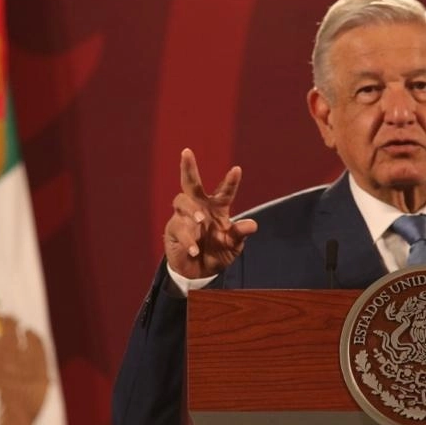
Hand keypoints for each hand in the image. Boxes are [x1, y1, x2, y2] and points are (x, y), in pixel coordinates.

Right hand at [163, 148, 257, 278]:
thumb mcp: (233, 246)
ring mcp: (184, 217)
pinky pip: (178, 228)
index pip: (224, 192)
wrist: (199, 272)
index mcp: (217, 208)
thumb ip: (240, 235)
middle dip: (188, 167)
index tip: (237, 169)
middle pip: (191, 183)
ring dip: (191, 208)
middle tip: (186, 152)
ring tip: (200, 220)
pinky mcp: (173, 229)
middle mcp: (199, 207)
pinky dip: (188, 239)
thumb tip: (252, 225)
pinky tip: (194, 250)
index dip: (230, 181)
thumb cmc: (217, 253)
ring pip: (181, 201)